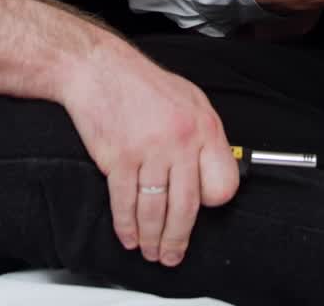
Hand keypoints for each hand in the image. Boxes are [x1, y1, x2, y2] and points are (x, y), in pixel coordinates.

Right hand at [62, 41, 238, 265]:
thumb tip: (210, 172)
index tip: (202, 213)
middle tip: (173, 253)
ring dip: (152, 239)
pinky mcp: (119, 159)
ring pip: (155, 211)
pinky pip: (125, 204)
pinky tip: (129, 235)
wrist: (101, 70)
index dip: (212, 203)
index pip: (222, 182)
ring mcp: (149, 150)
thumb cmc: (143, 84)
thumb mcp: (190, 100)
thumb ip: (203, 136)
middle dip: (178, 238)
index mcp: (204, 126)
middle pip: (187, 207)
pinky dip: (126, 226)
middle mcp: (181, 140)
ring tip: (151, 249)